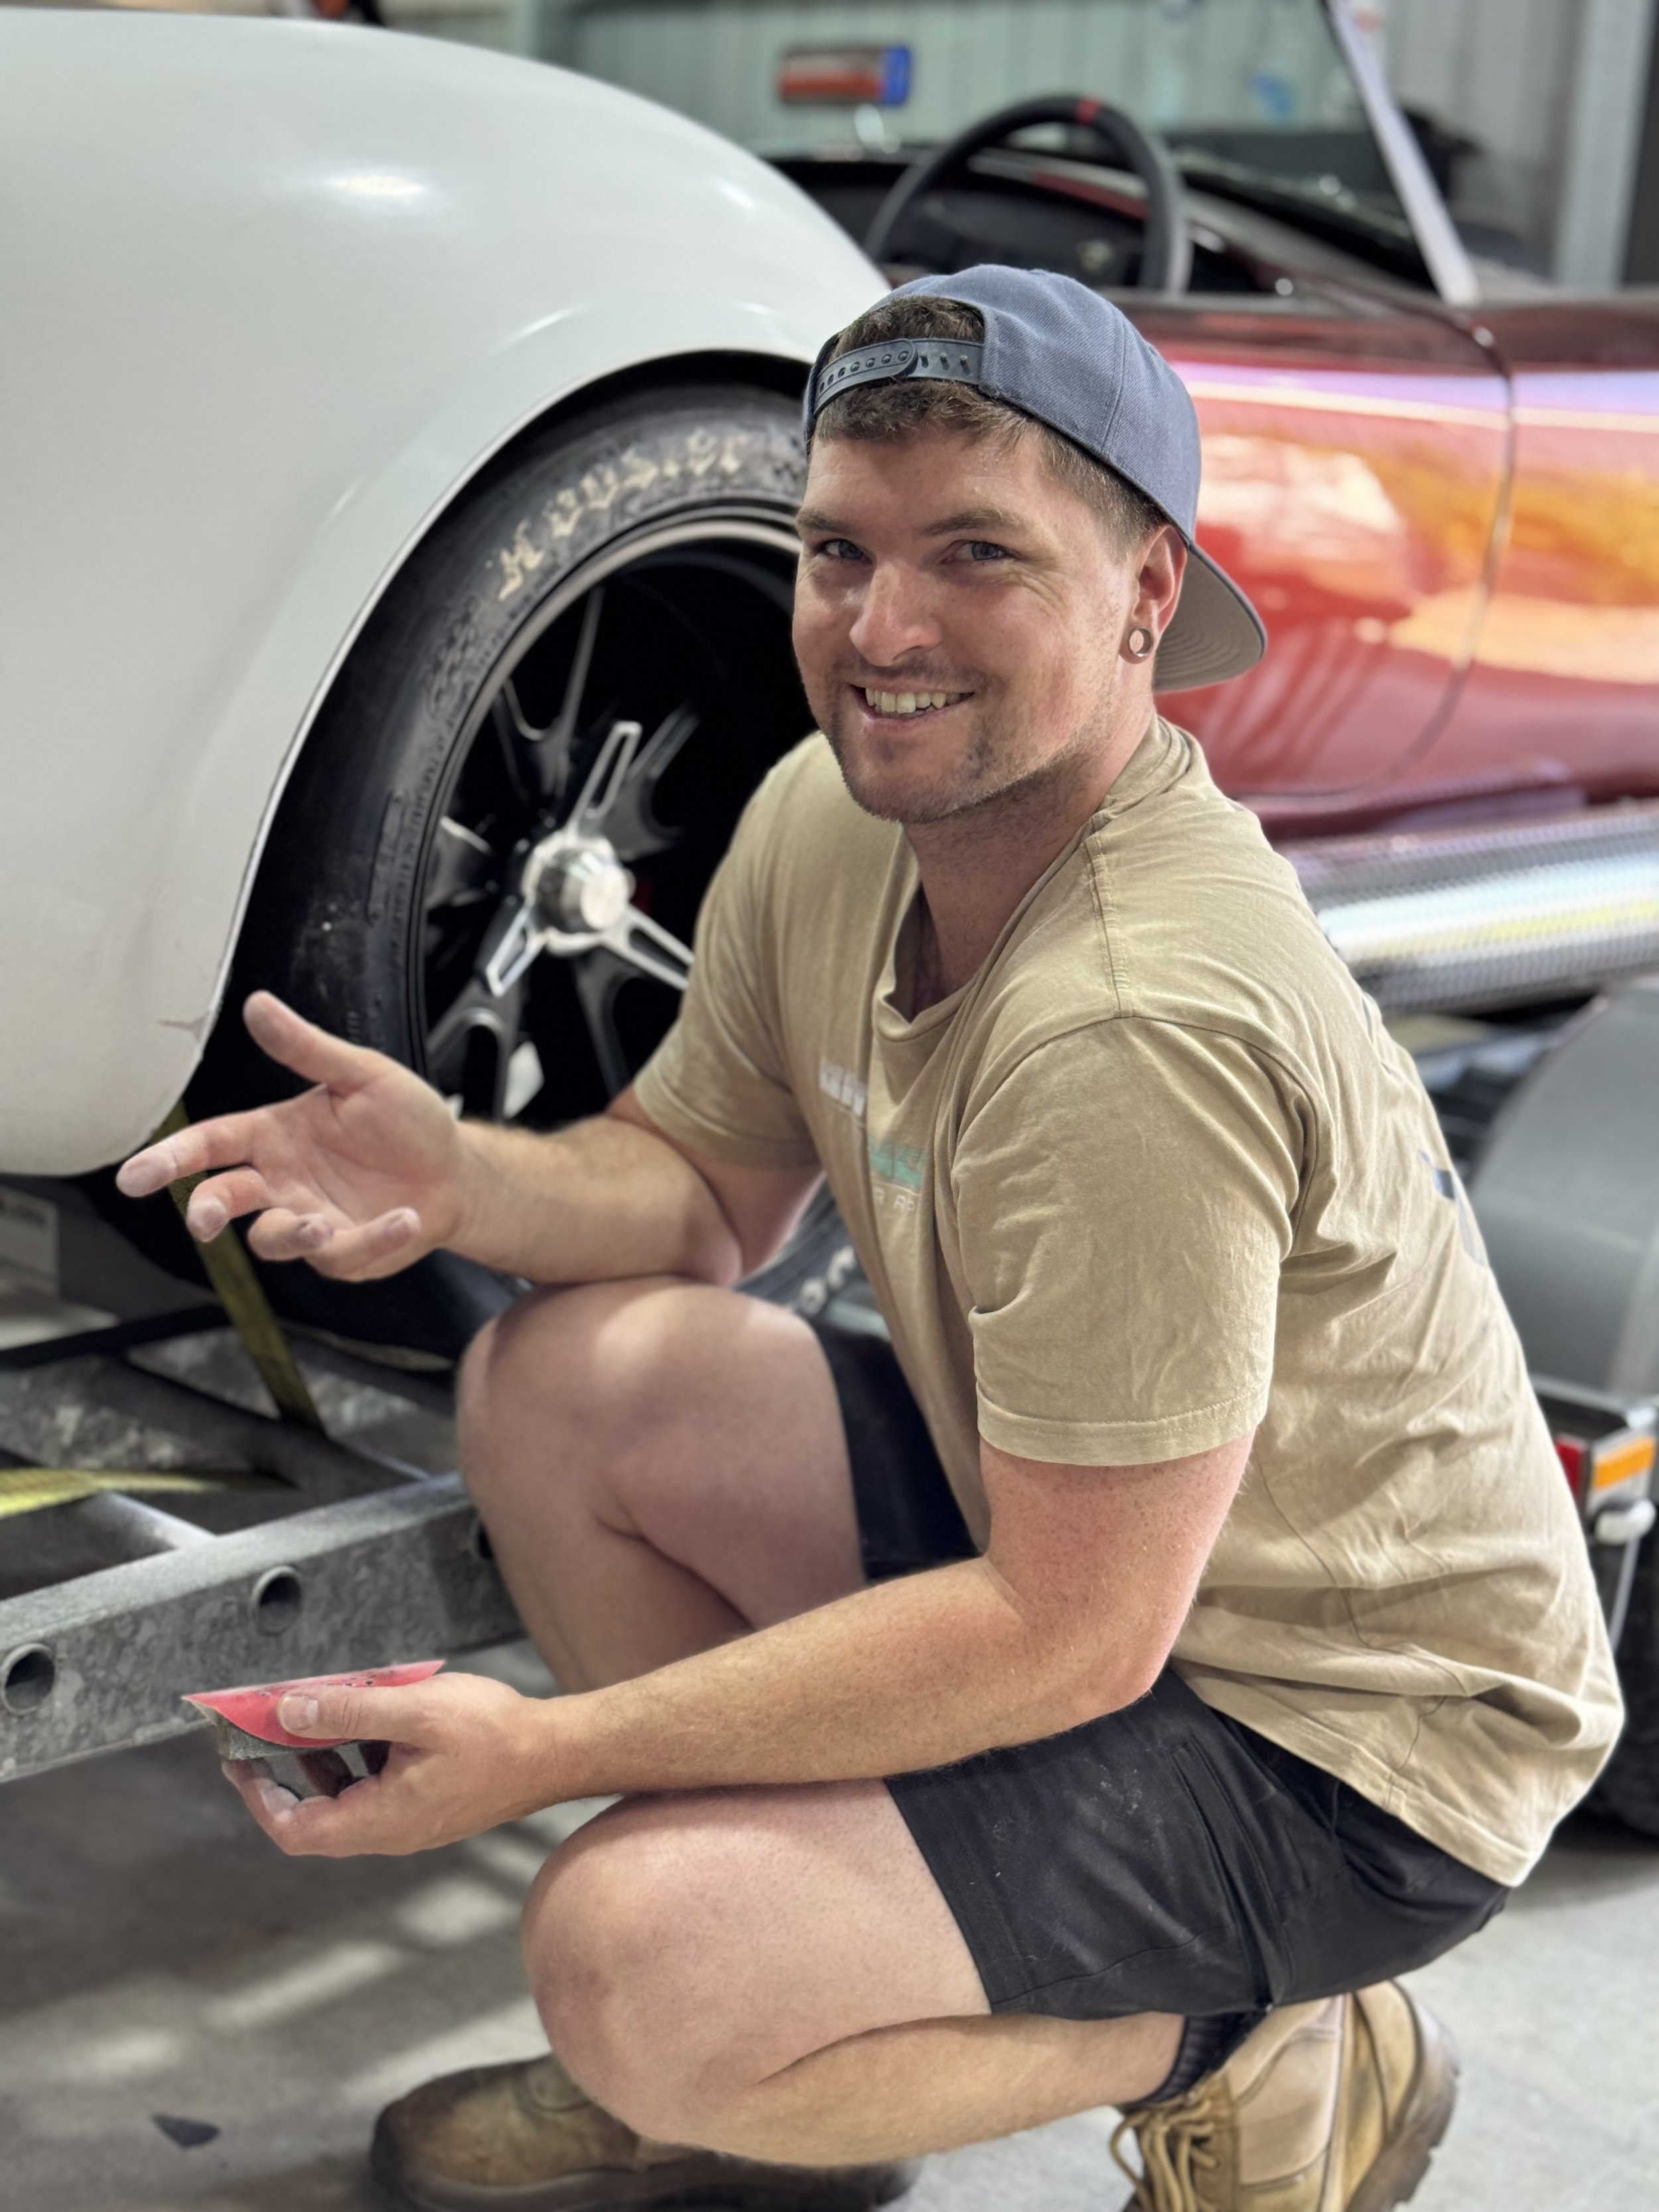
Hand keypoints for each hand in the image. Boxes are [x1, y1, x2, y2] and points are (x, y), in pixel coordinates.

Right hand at [116, 992, 468, 1279]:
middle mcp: (283, 1182)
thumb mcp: (361, 1075)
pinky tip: (405, 1218)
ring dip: (291, 1233)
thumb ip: (307, 1049)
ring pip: (274, 1238)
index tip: (134, 1177)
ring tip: (322, 1224)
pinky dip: (374, 1239)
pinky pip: (344, 1253)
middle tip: (203, 1220)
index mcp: (274, 1136)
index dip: (171, 1159)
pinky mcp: (344, 1252)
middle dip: (207, 1211)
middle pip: (225, 1199)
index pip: (211, 1145)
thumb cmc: (406, 1120)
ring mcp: (309, 1219)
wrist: (455, 1169)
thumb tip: (257, 1005)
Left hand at [225, 1672, 562, 1855]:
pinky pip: (373, 1785)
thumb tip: (287, 1712)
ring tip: (313, 1708)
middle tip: (265, 1724)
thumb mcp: (416, 1711)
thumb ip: (349, 1714)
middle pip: (314, 1814)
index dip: (259, 1797)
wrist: (557, 1753)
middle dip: (285, 1769)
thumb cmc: (495, 1734)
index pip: (295, 1829)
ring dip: (321, 1756)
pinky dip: (355, 1754)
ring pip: (344, 1796)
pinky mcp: (426, 1801)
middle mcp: (389, 1830)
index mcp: (380, 1820)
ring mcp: (409, 1819)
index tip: (238, 1757)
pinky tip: (365, 1714)